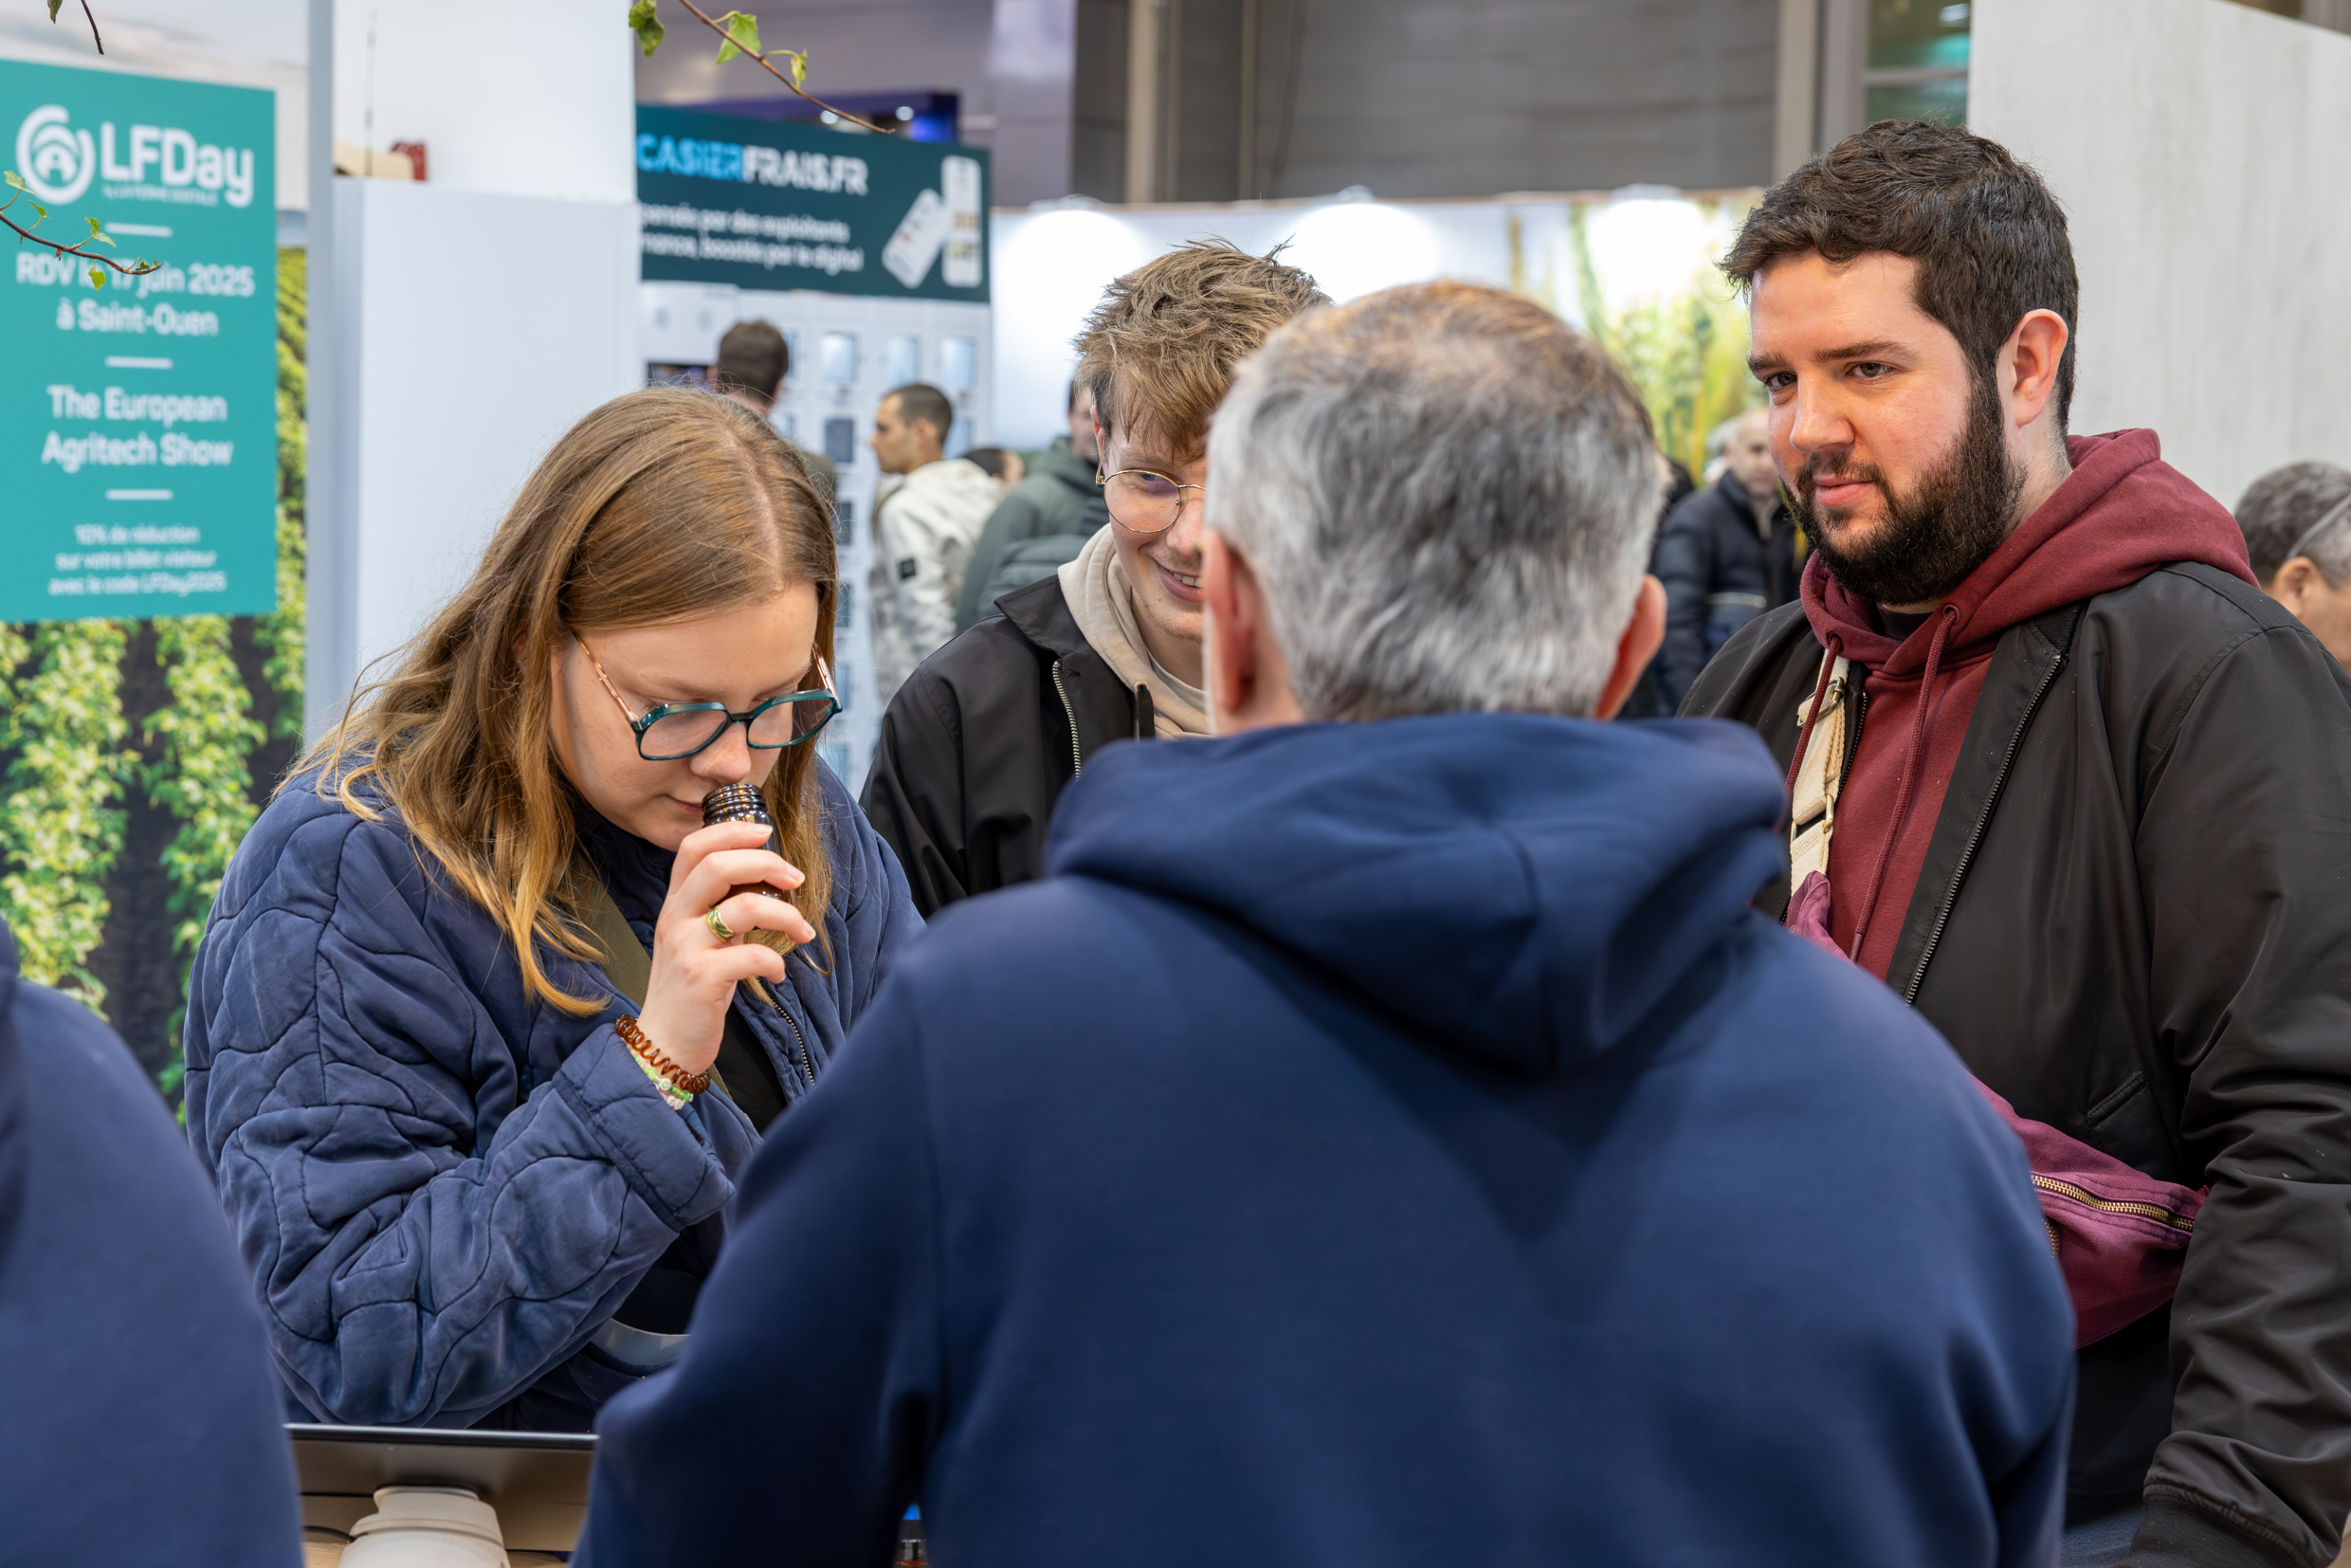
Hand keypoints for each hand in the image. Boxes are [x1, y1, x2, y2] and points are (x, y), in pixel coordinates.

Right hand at [633, 821, 817, 1076]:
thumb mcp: (700, 938)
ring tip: (803, 931)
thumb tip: (766, 876)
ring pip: (742, 907)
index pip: (693, 848)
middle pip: (717, 866)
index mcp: (675, 903)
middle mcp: (675, 918)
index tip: (766, 832)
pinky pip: (751, 956)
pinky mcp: (702, 980)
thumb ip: (722, 907)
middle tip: (796, 880)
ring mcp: (686, 948)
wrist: (664, 1042)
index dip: (731, 831)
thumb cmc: (691, 987)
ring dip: (786, 915)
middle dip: (766, 864)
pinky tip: (779, 973)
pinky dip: (776, 962)